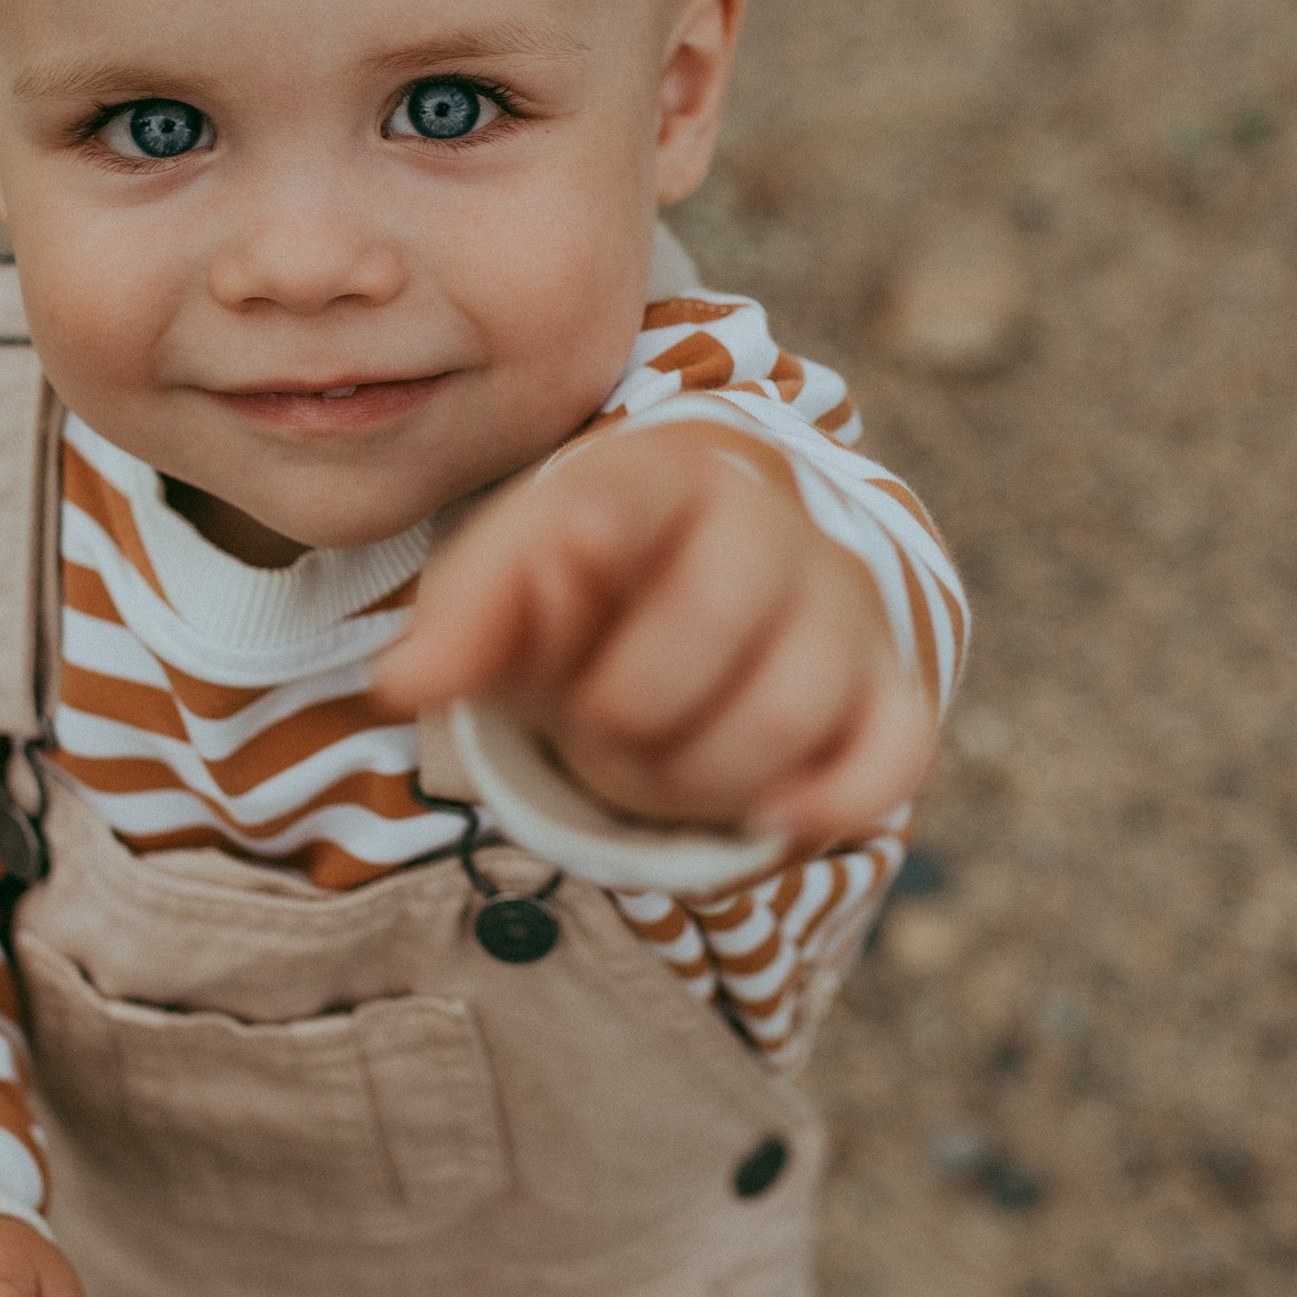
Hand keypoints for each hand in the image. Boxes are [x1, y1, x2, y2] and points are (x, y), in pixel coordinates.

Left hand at [376, 424, 935, 851]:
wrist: (700, 580)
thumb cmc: (588, 587)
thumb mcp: (510, 584)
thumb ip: (459, 621)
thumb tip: (403, 684)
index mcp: (663, 477)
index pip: (631, 494)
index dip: (589, 540)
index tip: (573, 545)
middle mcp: (772, 529)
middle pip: (713, 619)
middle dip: (626, 706)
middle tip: (593, 720)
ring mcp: (839, 613)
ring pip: (790, 707)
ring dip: (695, 773)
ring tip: (653, 765)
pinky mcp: (884, 692)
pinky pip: (893, 752)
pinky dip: (834, 799)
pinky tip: (768, 819)